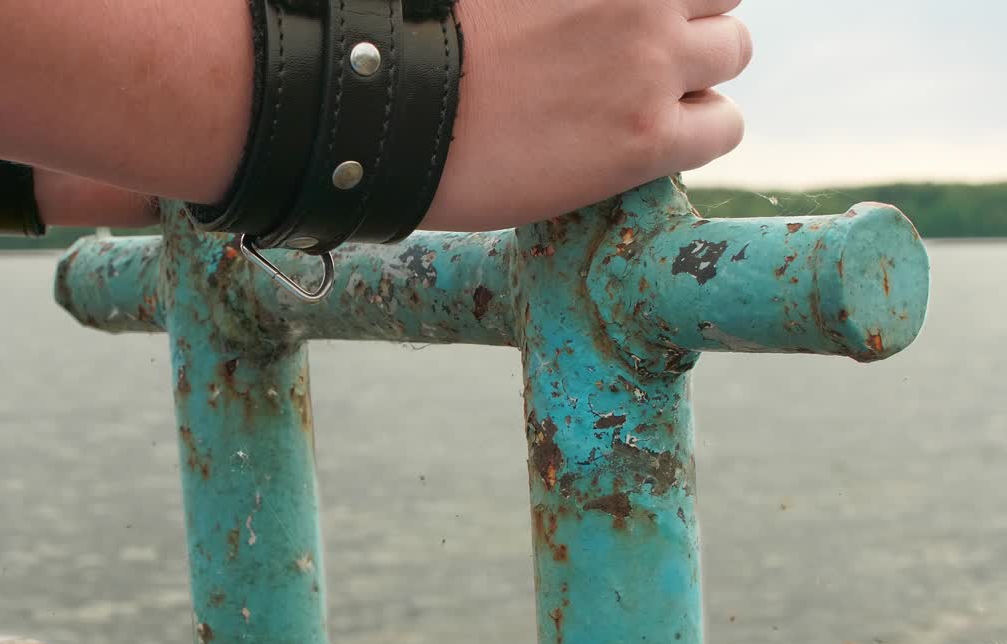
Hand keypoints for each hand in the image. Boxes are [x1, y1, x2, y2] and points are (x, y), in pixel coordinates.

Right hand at [425, 0, 751, 230]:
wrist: (398, 111)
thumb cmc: (431, 42)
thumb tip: (583, 15)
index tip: (642, 19)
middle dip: (688, 25)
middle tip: (641, 59)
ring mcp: (651, 65)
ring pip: (731, 55)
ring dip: (696, 75)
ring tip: (641, 101)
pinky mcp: (648, 136)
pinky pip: (724, 127)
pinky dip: (698, 132)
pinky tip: (647, 141)